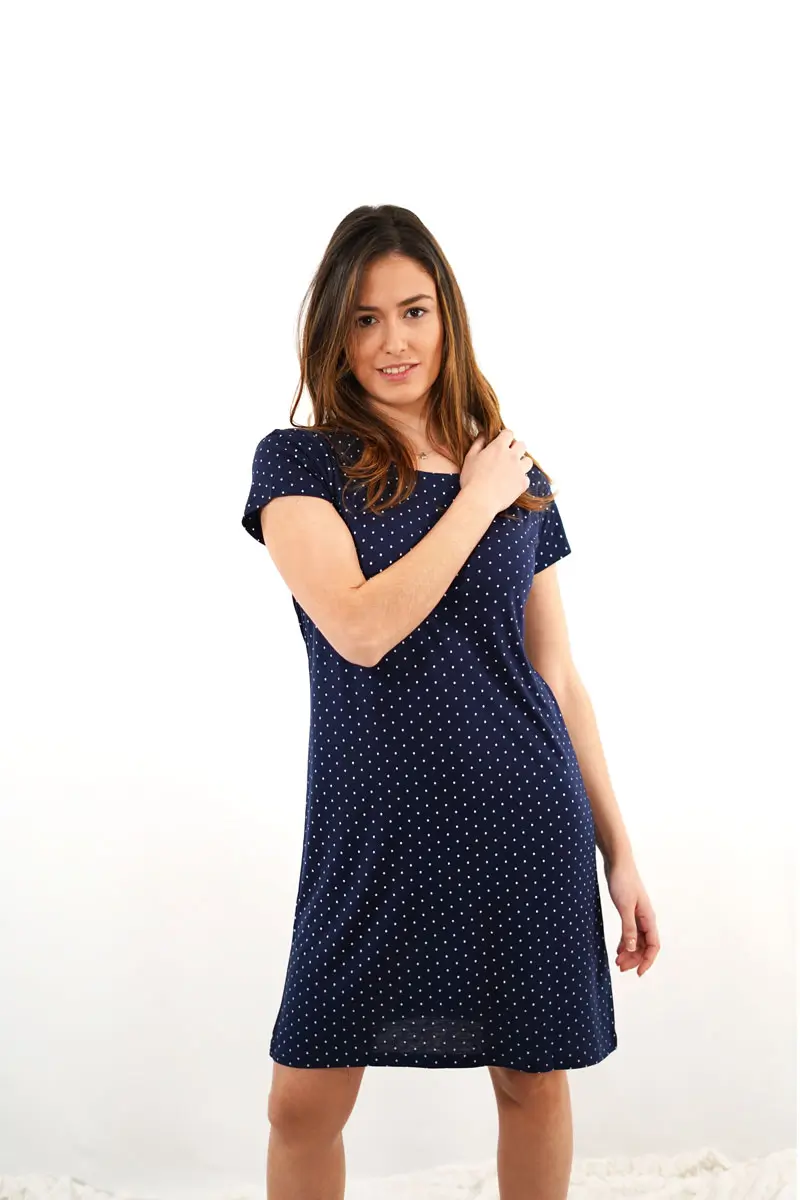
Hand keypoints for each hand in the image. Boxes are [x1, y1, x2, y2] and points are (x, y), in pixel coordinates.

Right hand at [460, 428, 533, 514]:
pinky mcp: (522, 484)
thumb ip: (478, 443)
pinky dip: (521, 480)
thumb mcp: (470, 457)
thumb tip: (483, 434)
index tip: (502, 442)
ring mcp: (519, 470)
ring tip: (512, 470)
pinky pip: (526, 478)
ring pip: (528, 461)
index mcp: (498, 447)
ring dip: (521, 463)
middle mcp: (512, 456)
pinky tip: (511, 484)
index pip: (508, 433)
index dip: (505, 436)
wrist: (479, 500)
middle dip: (516, 448)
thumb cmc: (471, 480)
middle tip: (507, 456)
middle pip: (521, 445)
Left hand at [602, 855, 659, 976]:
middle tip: (620, 968)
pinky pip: (631, 932)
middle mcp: (646, 918)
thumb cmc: (622, 881)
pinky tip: (618, 950)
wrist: (617, 862)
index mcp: (648, 917)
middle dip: (635, 958)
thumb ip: (628, 928)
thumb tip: (632, 949)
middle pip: (645, 945)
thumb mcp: (624, 906)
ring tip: (618, 962)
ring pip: (638, 940)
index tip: (638, 972)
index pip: (654, 945)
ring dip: (630, 952)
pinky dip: (626, 942)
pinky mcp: (629, 910)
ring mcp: (638, 915)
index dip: (648, 960)